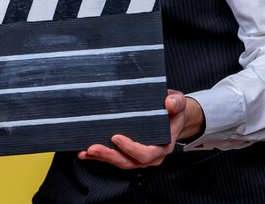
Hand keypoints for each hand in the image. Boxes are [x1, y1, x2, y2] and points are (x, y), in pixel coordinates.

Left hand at [77, 91, 203, 168]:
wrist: (173, 115)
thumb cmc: (174, 110)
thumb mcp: (178, 102)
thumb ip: (176, 102)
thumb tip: (169, 103)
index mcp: (163, 145)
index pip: (146, 153)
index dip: (130, 148)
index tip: (116, 138)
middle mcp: (151, 155)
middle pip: (129, 161)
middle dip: (110, 156)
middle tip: (93, 148)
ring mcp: (139, 156)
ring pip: (120, 161)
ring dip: (102, 157)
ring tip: (86, 151)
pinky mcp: (129, 153)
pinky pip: (115, 157)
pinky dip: (100, 156)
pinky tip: (86, 152)